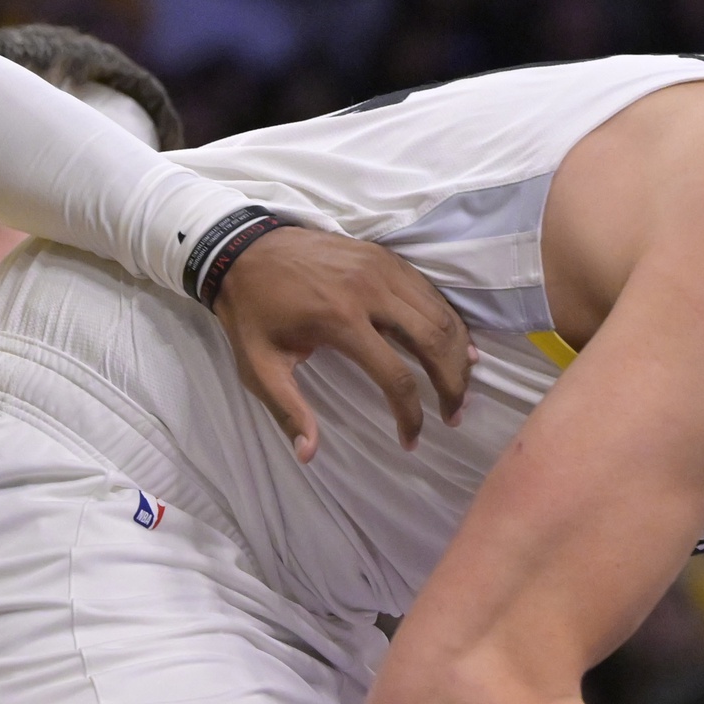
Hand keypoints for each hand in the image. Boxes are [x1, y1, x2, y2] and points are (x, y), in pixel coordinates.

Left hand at [211, 228, 471, 461]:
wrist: (242, 249)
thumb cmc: (252, 312)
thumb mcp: (259, 367)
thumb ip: (287, 410)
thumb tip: (309, 454)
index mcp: (340, 320)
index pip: (395, 377)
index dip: (411, 416)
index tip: (412, 441)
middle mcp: (370, 290)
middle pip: (432, 341)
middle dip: (452, 384)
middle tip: (454, 415)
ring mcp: (382, 268)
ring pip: (439, 313)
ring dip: (457, 352)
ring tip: (461, 385)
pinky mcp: (385, 257)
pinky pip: (429, 291)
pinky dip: (448, 320)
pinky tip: (455, 345)